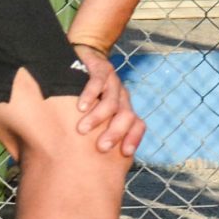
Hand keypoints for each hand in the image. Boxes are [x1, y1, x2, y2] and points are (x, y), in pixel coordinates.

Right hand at [70, 42, 147, 156]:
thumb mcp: (92, 112)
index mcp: (124, 107)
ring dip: (98, 117)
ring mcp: (112, 80)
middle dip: (115, 133)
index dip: (134, 138)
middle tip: (101, 147)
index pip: (138, 124)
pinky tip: (80, 106)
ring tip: (82, 129)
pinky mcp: (100, 66)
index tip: (125, 153)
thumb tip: (83, 162)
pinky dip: (90, 94)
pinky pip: (98, 80)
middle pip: (127, 116)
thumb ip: (93, 131)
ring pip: (112, 101)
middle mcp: (121, 95)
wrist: (83, 56)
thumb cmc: (83, 94)